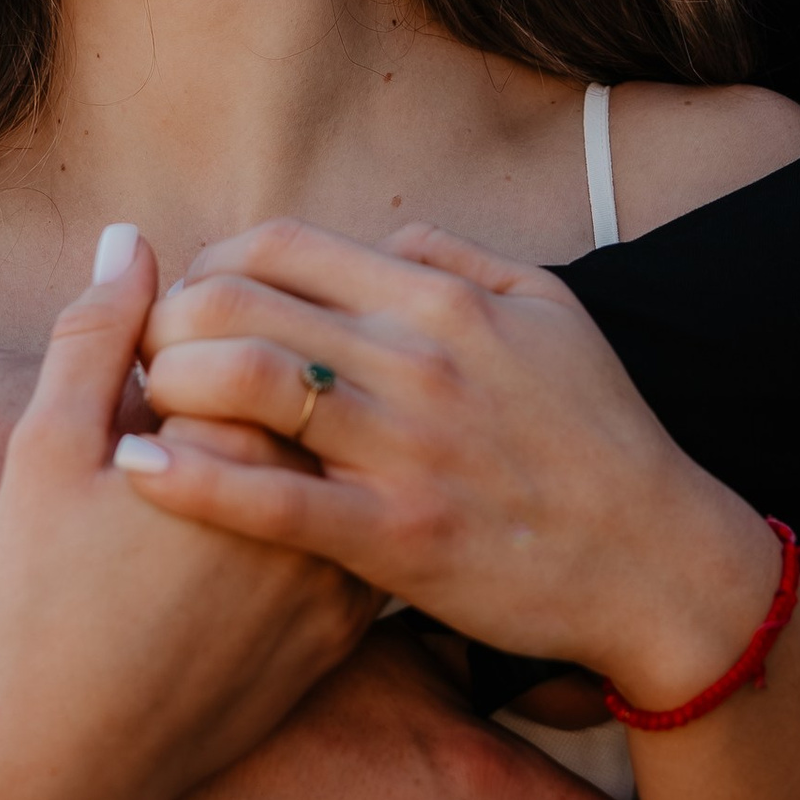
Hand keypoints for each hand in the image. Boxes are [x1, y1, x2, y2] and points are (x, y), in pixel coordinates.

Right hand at [0, 233, 378, 799]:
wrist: (66, 770)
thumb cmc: (41, 607)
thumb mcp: (46, 452)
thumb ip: (94, 334)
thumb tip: (130, 239)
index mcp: (248, 440)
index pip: (263, 331)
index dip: (205, 336)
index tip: (154, 373)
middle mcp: (318, 502)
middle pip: (314, 395)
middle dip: (261, 387)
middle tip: (175, 427)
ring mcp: (343, 574)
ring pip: (342, 469)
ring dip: (299, 453)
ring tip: (214, 480)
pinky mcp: (344, 637)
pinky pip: (351, 544)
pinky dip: (317, 523)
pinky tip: (251, 537)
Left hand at [131, 220, 777, 706]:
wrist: (661, 561)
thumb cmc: (603, 437)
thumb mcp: (552, 312)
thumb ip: (459, 260)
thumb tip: (381, 238)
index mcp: (441, 300)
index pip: (278, 246)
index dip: (206, 264)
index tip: (188, 303)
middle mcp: (416, 359)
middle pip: (237, 300)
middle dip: (164, 320)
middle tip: (143, 358)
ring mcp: (405, 450)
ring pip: (242, 381)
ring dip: (166, 386)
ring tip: (142, 413)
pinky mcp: (398, 540)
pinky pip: (271, 502)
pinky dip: (191, 482)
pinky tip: (139, 476)